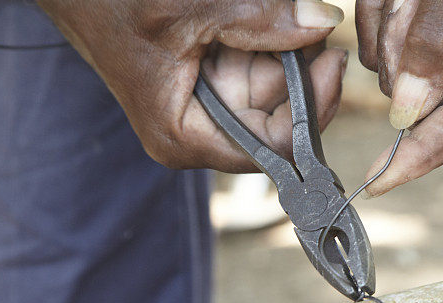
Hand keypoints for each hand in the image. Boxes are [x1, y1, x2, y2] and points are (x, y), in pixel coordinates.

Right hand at [37, 0, 346, 171]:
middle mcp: (198, 132)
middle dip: (300, 71)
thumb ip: (261, 18)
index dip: (311, 110)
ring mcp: (205, 106)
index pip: (274, 148)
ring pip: (271, 87)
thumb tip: (323, 23)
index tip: (332, 62)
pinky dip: (265, 40)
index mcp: (186, 137)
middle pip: (278, 116)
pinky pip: (254, 66)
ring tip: (278, 12)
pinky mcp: (208, 80)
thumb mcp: (191, 8)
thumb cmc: (110, 0)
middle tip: (313, 26)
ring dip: (284, 49)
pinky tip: (261, 16)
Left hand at [356, 0, 442, 195]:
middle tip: (408, 0)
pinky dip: (393, 26)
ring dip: (392, 31)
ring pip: (410, 77)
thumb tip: (409, 114)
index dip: (417, 155)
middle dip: (399, 51)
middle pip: (429, 99)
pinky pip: (409, 59)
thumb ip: (437, 41)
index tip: (376, 184)